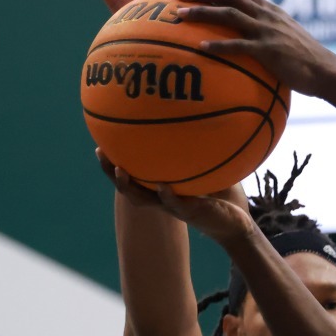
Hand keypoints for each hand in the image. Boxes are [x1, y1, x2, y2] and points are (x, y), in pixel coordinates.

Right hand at [98, 150, 253, 242]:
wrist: (236, 221)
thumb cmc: (219, 193)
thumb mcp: (205, 167)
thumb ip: (197, 148)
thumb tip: (195, 114)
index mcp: (160, 187)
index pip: (132, 174)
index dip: (114, 162)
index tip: (101, 143)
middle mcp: (161, 197)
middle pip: (127, 187)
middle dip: (111, 171)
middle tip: (100, 153)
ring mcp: (173, 207)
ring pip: (143, 199)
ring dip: (129, 186)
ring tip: (121, 170)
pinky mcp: (190, 213)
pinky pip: (174, 205)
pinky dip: (167, 196)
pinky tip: (161, 186)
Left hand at [169, 0, 335, 96]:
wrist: (327, 71)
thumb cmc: (307, 60)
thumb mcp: (289, 37)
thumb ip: (271, 31)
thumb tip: (255, 36)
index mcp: (270, 10)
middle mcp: (266, 16)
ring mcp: (267, 32)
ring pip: (228, 15)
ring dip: (203, 13)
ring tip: (181, 16)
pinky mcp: (268, 51)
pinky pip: (238, 46)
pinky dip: (218, 46)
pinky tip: (200, 49)